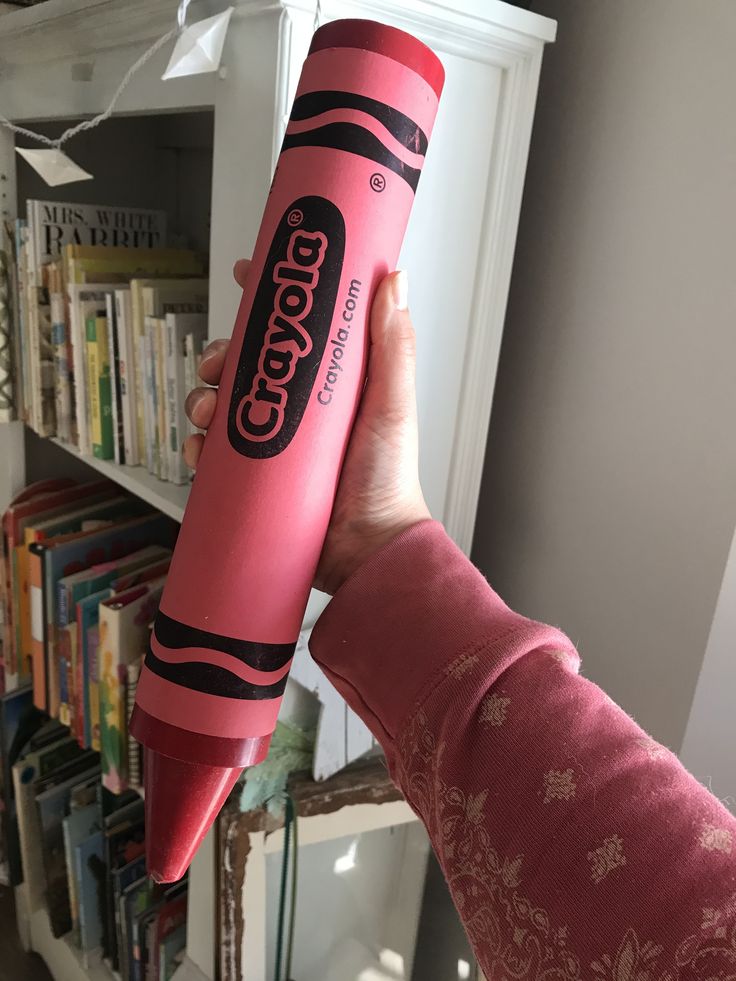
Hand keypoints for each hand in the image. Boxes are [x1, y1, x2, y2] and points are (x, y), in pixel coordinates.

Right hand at [183, 259, 429, 593]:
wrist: (367, 551)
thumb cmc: (389, 480)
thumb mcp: (393, 405)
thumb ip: (393, 346)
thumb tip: (395, 278)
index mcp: (329, 382)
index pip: (294, 330)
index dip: (266, 300)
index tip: (246, 275)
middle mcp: (297, 408)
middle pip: (247, 364)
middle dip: (222, 355)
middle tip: (216, 365)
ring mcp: (272, 443)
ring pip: (222, 406)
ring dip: (202, 399)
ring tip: (205, 412)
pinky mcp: (252, 479)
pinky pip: (213, 456)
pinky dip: (199, 449)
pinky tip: (200, 451)